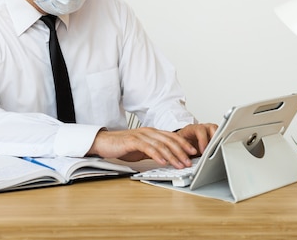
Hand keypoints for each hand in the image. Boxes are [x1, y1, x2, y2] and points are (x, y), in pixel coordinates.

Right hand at [86, 123, 216, 168]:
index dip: (184, 144)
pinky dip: (157, 155)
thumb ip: (154, 151)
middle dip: (181, 151)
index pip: (172, 137)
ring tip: (180, 164)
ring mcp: (141, 135)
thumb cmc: (122, 146)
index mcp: (152, 132)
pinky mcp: (133, 141)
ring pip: (161, 145)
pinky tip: (163, 162)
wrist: (104, 142)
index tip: (193, 152)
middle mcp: (148, 132)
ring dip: (172, 156)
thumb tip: (167, 158)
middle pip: (169, 140)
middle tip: (190, 161)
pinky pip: (148, 148)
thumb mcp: (142, 149)